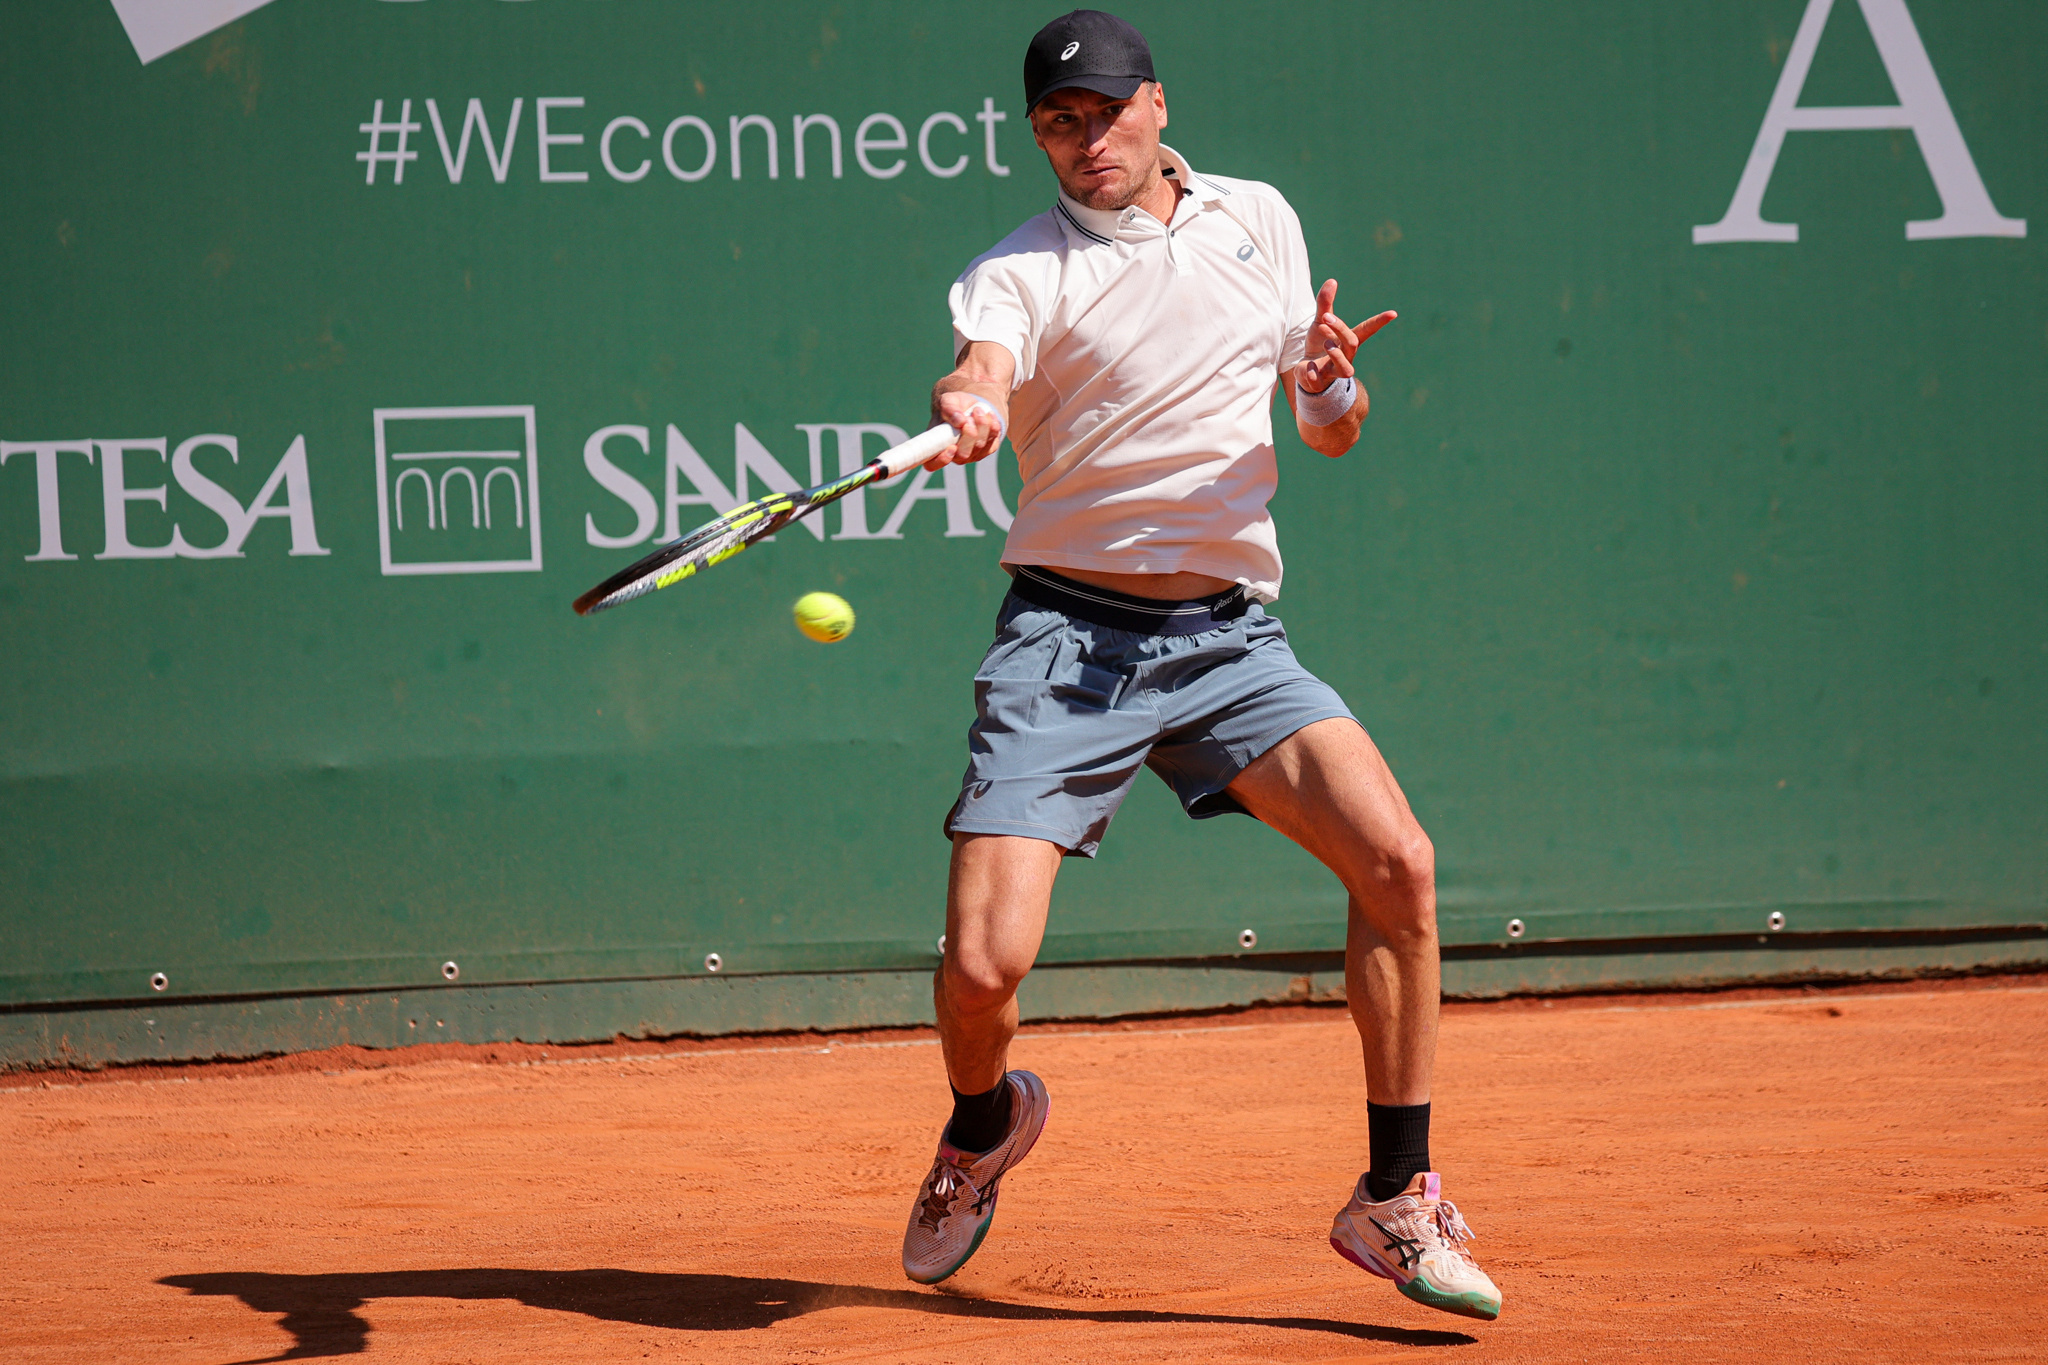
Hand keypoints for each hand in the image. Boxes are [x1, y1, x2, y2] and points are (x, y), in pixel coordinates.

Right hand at [928, 389, 1006, 469]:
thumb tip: (959, 421)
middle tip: (969, 418)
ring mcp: (971, 455)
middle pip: (963, 455)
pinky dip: (993, 427)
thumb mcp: (948, 400)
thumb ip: (949, 409)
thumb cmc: (953, 405)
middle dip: (969, 435)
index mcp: (936, 446)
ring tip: (978, 410)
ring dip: (981, 426)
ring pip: (979, 446)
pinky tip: (988, 415)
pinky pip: (992, 443)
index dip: (941, 460)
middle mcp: (953, 455)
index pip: (932, 464)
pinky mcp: (987, 450)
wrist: (970, 405)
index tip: (952, 447)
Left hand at [1296, 279, 1394, 394]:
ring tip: (1325, 344)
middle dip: (1340, 329)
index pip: (1366, 330)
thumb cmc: (1317, 345)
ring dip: (1336, 355)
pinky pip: (1319, 381)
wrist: (1304, 371)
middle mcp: (1345, 356)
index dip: (1379, 322)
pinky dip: (1313, 374)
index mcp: (1347, 341)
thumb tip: (1332, 280)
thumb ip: (1325, 304)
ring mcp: (1333, 371)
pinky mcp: (1320, 383)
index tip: (1393, 313)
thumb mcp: (1320, 323)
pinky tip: (1308, 367)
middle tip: (1325, 318)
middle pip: (1352, 343)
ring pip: (1346, 369)